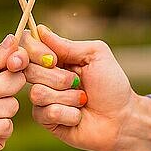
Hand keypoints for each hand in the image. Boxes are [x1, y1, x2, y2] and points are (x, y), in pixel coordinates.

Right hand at [21, 26, 150, 150]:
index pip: (28, 46)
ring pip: (37, 93)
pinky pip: (45, 113)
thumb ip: (67, 45)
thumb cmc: (112, 85)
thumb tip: (39, 30)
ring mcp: (44, 99)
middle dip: (59, 78)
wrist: (122, 118)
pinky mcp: (46, 120)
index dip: (35, 51)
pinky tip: (79, 116)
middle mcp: (45, 76)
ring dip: (67, 97)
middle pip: (29, 70)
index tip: (53, 58)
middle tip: (78, 82)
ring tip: (83, 100)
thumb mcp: (95, 55)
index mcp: (56, 57)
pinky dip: (68, 113)